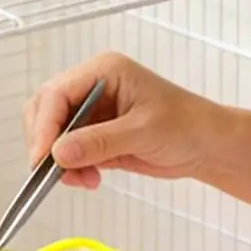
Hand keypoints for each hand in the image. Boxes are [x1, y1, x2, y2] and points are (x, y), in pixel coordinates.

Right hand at [23, 53, 223, 189]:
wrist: (208, 146)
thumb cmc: (187, 126)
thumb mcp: (143, 132)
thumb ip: (99, 142)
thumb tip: (59, 153)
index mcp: (104, 71)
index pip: (57, 93)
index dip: (44, 126)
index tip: (42, 156)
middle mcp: (93, 87)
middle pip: (46, 111)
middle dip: (47, 144)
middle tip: (53, 172)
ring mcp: (92, 112)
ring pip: (53, 134)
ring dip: (59, 161)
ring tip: (82, 179)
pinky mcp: (95, 136)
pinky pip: (68, 152)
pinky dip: (71, 169)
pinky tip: (89, 179)